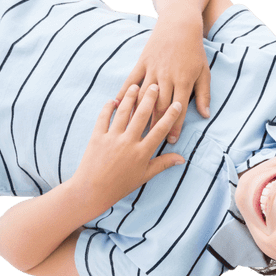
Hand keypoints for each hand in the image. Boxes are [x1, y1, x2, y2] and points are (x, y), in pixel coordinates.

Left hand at [74, 84, 184, 210]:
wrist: (93, 190)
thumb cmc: (121, 185)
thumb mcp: (145, 176)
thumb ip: (163, 164)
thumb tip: (182, 158)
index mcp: (142, 152)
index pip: (160, 130)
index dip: (170, 116)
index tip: (177, 104)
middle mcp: (128, 142)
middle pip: (141, 116)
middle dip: (149, 99)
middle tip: (155, 86)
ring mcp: (112, 138)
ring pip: (123, 113)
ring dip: (130, 98)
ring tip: (136, 86)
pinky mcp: (97, 136)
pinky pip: (103, 118)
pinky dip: (107, 107)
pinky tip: (113, 100)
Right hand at [116, 15, 210, 142]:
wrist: (180, 25)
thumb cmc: (194, 52)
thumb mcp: (204, 73)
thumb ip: (203, 95)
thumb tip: (205, 115)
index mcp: (183, 81)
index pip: (178, 109)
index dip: (175, 126)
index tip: (171, 141)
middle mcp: (166, 77)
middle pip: (159, 106)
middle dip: (156, 125)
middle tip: (151, 141)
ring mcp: (152, 69)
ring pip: (144, 96)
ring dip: (139, 113)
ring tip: (133, 130)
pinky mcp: (142, 62)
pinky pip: (132, 80)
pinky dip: (125, 93)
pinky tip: (118, 105)